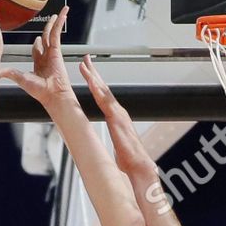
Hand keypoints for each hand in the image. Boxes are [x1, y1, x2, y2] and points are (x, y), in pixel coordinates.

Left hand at [1, 9, 72, 102]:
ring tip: (59, 13)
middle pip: (46, 38)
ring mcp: (52, 53)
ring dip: (55, 22)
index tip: (36, 38)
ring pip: (52, 33)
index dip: (37, 43)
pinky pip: (57, 33)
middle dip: (47, 28)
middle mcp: (47, 56)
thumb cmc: (40, 91)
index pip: (37, 49)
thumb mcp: (21, 79)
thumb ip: (10, 73)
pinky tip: (62, 14)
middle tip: (50, 20)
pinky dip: (59, 23)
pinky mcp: (57, 49)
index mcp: (39, 63)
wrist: (52, 94)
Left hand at [79, 56, 156, 180]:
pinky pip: (104, 100)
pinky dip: (97, 89)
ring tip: (85, 64)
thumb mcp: (119, 146)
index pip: (105, 97)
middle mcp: (119, 112)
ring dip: (94, 76)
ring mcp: (118, 114)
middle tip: (86, 60)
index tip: (90, 74)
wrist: (139, 165)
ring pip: (103, 91)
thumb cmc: (130, 160)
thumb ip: (116, 140)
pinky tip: (91, 80)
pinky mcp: (116, 118)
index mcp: (118, 118)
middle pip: (104, 89)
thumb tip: (115, 145)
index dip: (97, 84)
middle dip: (95, 73)